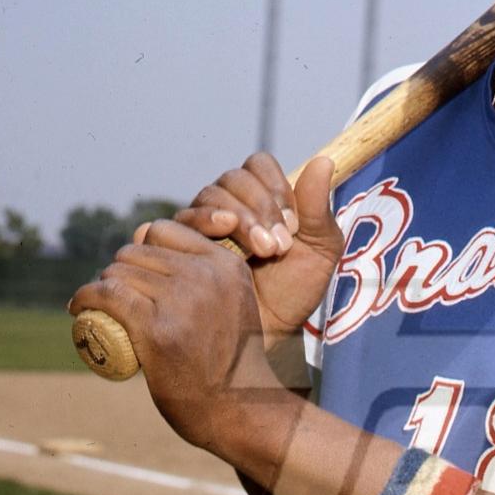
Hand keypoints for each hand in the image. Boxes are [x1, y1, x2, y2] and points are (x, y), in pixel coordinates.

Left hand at [68, 220, 292, 454]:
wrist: (237, 407)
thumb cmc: (230, 359)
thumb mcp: (234, 303)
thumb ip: (212, 276)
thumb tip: (161, 247)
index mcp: (226, 263)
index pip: (165, 230)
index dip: (143, 248)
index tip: (135, 273)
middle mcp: (207, 275)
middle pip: (138, 250)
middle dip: (120, 269)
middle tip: (113, 295)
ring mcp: (182, 300)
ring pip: (119, 272)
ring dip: (101, 285)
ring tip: (96, 304)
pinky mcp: (157, 329)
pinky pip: (108, 296)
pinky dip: (85, 298)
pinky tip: (77, 307)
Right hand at [138, 153, 342, 346]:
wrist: (269, 333)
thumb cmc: (294, 291)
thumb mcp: (319, 252)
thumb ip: (319, 210)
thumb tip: (323, 161)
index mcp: (261, 197)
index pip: (258, 166)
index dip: (274, 187)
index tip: (292, 223)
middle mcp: (227, 204)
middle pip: (230, 180)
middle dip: (257, 209)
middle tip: (277, 246)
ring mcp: (199, 224)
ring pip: (204, 198)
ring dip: (232, 218)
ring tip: (257, 249)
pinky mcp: (176, 246)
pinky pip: (171, 223)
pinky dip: (192, 228)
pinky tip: (213, 245)